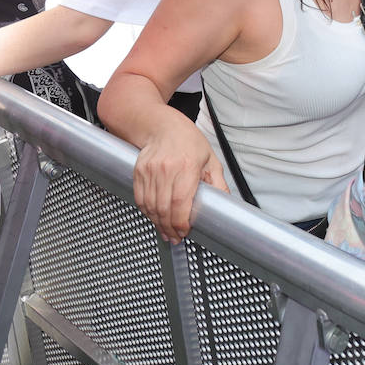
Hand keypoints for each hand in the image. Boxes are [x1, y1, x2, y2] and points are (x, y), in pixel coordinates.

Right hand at [132, 123, 229, 243]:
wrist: (161, 126)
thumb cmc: (188, 141)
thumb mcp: (210, 160)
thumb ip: (217, 183)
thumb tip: (225, 202)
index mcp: (187, 166)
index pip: (181, 202)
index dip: (181, 221)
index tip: (184, 231)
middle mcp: (166, 169)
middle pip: (164, 208)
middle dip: (169, 227)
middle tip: (175, 237)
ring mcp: (149, 171)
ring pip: (150, 206)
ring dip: (157, 223)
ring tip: (166, 232)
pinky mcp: (138, 172)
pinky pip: (140, 198)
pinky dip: (147, 212)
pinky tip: (154, 218)